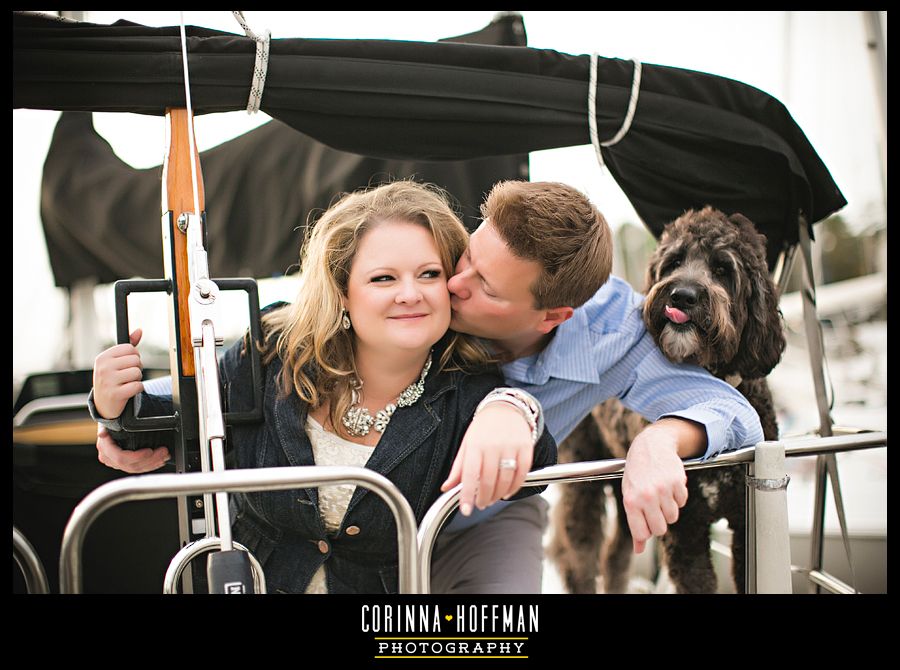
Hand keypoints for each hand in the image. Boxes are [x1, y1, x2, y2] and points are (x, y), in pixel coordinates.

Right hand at [92, 329, 144, 418]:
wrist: (103, 404)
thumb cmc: (112, 379)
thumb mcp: (116, 362)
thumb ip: (128, 346)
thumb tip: (139, 330)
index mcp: (103, 357)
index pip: (130, 348)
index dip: (134, 356)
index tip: (127, 364)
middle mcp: (103, 368)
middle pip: (135, 360)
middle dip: (137, 368)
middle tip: (128, 376)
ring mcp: (108, 381)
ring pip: (137, 372)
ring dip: (137, 379)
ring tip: (127, 383)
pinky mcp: (115, 394)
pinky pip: (138, 386)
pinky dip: (138, 389)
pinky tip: (129, 391)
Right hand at [96, 425, 169, 472]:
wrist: (108, 422)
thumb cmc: (110, 419)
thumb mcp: (108, 419)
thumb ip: (105, 427)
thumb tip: (102, 434)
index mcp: (105, 448)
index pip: (121, 458)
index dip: (137, 457)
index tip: (150, 451)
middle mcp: (109, 458)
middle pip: (132, 465)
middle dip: (150, 460)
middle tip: (164, 452)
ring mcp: (116, 463)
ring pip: (137, 468)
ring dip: (153, 463)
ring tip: (165, 455)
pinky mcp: (124, 464)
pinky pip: (138, 468)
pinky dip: (151, 465)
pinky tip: (160, 461)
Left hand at [441, 402, 533, 515]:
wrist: (506, 408)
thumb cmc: (483, 429)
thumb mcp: (467, 444)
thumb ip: (458, 468)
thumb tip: (446, 488)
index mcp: (475, 445)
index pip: (470, 475)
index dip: (467, 495)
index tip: (466, 510)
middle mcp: (493, 446)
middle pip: (489, 481)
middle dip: (484, 498)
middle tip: (480, 504)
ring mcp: (511, 447)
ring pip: (506, 480)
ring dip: (499, 495)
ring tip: (492, 499)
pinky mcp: (526, 448)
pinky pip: (522, 473)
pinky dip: (515, 487)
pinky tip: (508, 492)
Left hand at [621, 422, 690, 553]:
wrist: (651, 445)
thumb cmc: (637, 472)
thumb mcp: (629, 495)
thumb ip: (635, 523)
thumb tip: (638, 550)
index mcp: (631, 501)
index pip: (643, 533)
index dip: (646, 531)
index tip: (645, 522)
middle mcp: (646, 496)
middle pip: (661, 529)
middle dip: (659, 521)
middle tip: (654, 507)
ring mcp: (663, 489)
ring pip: (673, 517)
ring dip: (668, 508)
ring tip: (660, 493)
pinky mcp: (677, 482)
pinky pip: (682, 502)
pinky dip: (677, 496)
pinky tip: (668, 485)